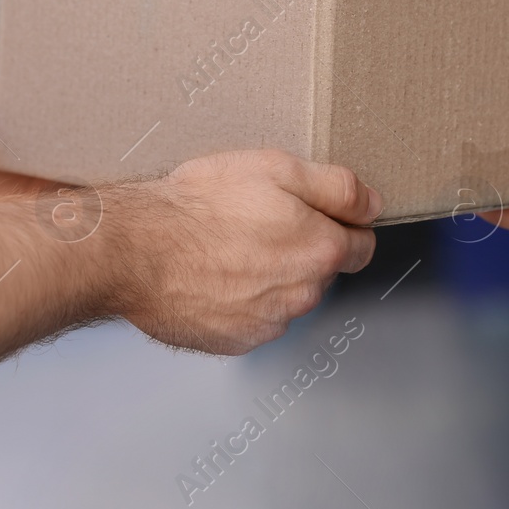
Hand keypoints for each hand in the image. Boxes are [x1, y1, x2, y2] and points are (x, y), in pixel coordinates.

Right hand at [108, 151, 379, 353]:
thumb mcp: (276, 167)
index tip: (311, 212)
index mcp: (321, 250)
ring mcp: (269, 323)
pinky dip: (240, 300)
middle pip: (322, 271)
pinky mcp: (235, 341)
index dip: (340, 223)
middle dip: (301, 248)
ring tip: (228, 247)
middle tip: (258, 221)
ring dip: (270, 276)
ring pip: (287, 297)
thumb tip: (372, 203)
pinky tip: (213, 275)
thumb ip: (337, 187)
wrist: (137, 250)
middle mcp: (303, 294)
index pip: (361, 244)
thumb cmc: (199, 206)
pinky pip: (252, 319)